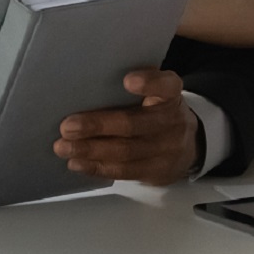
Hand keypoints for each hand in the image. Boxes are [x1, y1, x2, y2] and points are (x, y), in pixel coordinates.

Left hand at [51, 68, 200, 185]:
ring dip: (90, 150)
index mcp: (171, 95)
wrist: (189, 147)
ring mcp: (166, 150)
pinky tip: (76, 162)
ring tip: (64, 147)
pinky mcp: (156, 172)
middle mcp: (172, 122)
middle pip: (134, 124)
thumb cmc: (158, 111)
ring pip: (126, 152)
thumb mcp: (156, 94)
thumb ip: (134, 87)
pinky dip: (96, 167)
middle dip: (98, 126)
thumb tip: (85, 82)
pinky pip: (123, 171)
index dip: (150, 83)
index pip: (166, 86)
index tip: (127, 80)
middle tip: (67, 126)